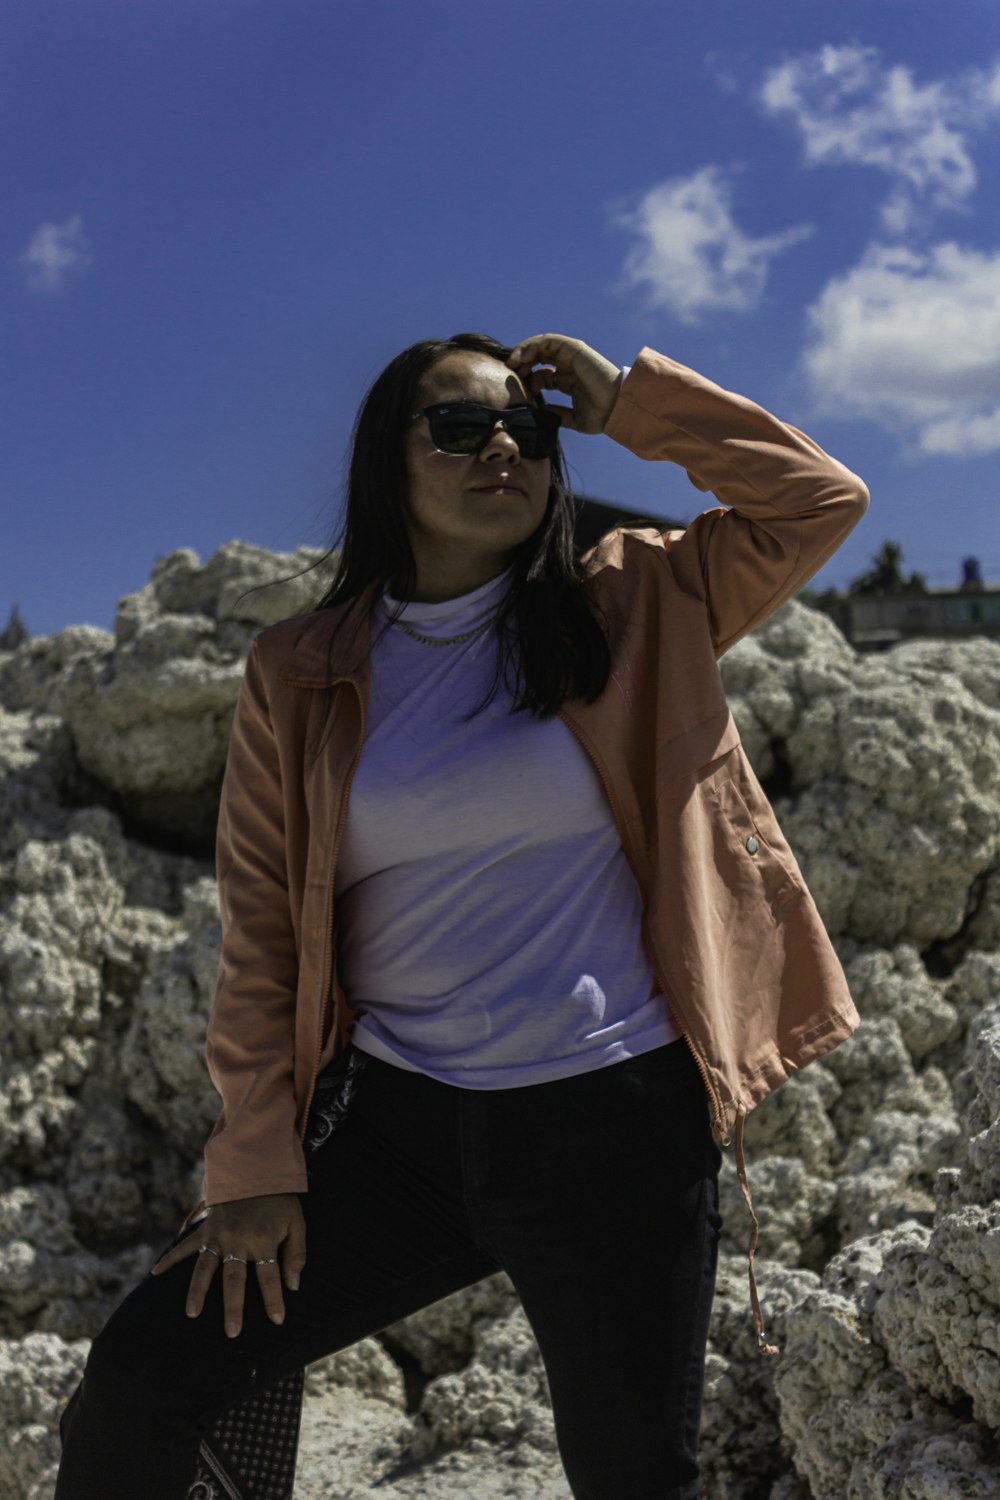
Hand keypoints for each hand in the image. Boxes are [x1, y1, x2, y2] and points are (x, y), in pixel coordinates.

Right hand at [151, 1193, 306, 1337]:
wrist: (258, 1169)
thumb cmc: (280, 1200)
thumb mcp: (296, 1223)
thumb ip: (297, 1254)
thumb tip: (294, 1285)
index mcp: (263, 1240)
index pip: (269, 1277)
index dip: (274, 1300)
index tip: (278, 1320)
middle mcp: (237, 1240)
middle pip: (234, 1280)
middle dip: (234, 1307)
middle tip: (232, 1333)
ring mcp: (218, 1235)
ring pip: (205, 1268)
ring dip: (198, 1291)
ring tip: (192, 1314)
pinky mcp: (205, 1228)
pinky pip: (185, 1245)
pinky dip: (170, 1258)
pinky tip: (155, 1272)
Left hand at [507, 334, 622, 434]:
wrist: (617, 409)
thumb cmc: (602, 415)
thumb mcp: (573, 419)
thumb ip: (557, 414)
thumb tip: (540, 413)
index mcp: (568, 381)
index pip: (541, 375)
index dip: (527, 380)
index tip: (518, 391)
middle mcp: (569, 366)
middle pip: (539, 358)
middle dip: (522, 364)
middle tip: (510, 373)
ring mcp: (572, 356)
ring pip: (541, 345)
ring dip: (523, 352)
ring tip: (513, 363)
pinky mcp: (574, 349)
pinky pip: (548, 341)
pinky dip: (532, 345)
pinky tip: (522, 357)